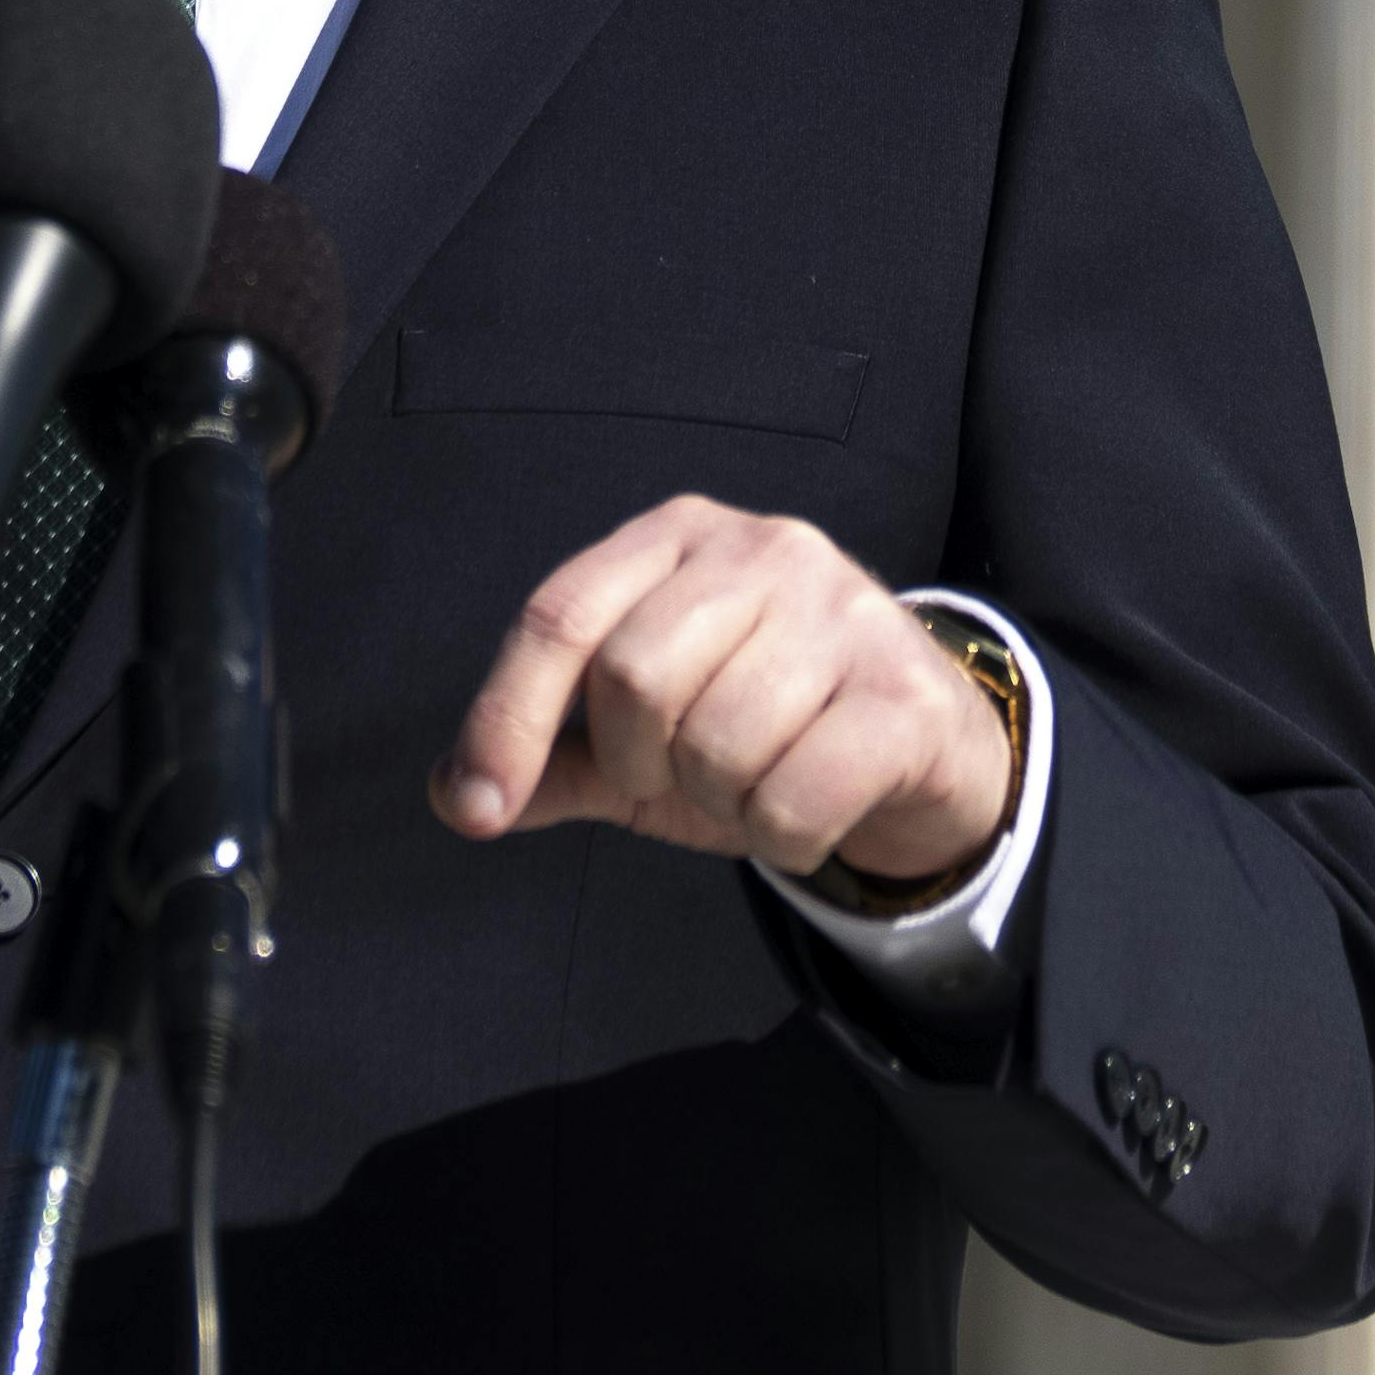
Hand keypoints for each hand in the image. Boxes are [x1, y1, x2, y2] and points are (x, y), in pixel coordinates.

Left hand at [431, 499, 1016, 896]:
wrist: (923, 750)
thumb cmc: (768, 731)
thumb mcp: (646, 743)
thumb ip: (553, 759)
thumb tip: (451, 794)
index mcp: (678, 538)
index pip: (560, 615)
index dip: (505, 717)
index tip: (477, 805)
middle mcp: (763, 548)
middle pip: (634, 677)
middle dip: (643, 762)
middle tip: (686, 774)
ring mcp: (842, 611)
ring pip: (719, 745)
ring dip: (725, 803)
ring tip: (762, 780)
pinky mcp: (903, 690)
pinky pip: (794, 797)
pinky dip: (786, 836)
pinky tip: (814, 807)